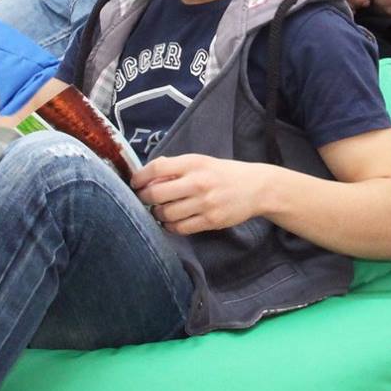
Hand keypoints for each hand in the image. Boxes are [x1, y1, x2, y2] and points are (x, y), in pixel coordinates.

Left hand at [131, 154, 267, 233]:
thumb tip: (147, 177)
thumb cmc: (222, 173)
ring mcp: (205, 203)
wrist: (256, 187)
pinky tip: (172, 221)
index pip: (156, 168)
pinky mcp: (211, 221)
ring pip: (166, 214)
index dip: (140, 177)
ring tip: (161, 211)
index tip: (135, 183)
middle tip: (144, 199)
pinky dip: (170, 226)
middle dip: (144, 198)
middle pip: (156, 194)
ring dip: (157, 214)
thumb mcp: (200, 161)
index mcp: (193, 163)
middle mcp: (198, 182)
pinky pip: (180, 228)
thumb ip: (175, 167)